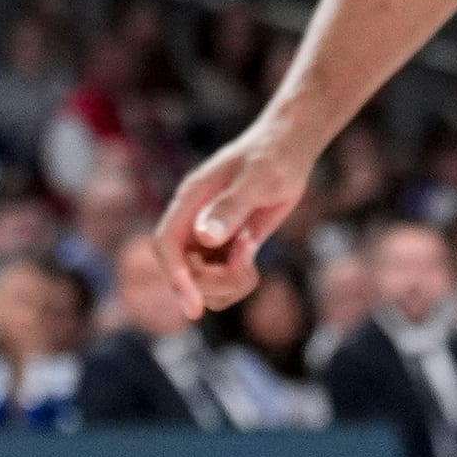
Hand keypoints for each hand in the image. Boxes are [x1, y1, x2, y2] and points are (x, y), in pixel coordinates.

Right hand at [161, 120, 309, 310]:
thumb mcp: (258, 180)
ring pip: (203, 282)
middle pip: (185, 272)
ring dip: (227, 286)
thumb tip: (204, 237)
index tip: (194, 308)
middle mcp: (194, 220)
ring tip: (251, 262)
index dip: (175, 278)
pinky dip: (237, 281)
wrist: (290, 148)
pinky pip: (222, 280)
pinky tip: (252, 256)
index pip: (167, 245)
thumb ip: (230, 207)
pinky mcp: (227, 244)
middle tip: (247, 268)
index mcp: (191, 201)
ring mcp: (209, 234)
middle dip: (214, 283)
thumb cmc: (274, 156)